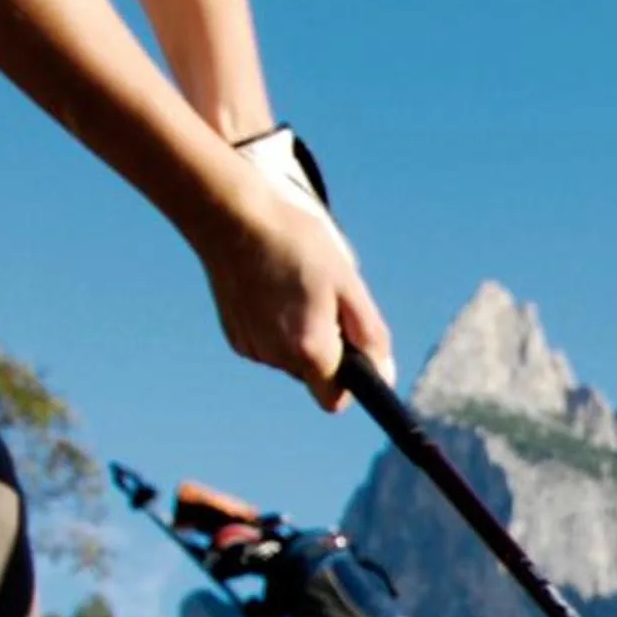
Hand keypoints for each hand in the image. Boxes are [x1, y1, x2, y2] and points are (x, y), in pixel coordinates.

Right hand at [191, 156, 393, 413]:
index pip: (335, 401)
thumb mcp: (348, 285)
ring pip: (291, 360)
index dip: (350, 380)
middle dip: (328, 349)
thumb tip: (385, 375)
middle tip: (324, 300)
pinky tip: (273, 289)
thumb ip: (370, 337)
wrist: (231, 215)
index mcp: (309, 350)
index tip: (353, 347)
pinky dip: (277, 326)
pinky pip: (268, 344)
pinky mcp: (234, 336)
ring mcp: (250, 347)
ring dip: (302, 336)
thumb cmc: (297, 244)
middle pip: (315, 376)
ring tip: (297, 288)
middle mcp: (275, 358)